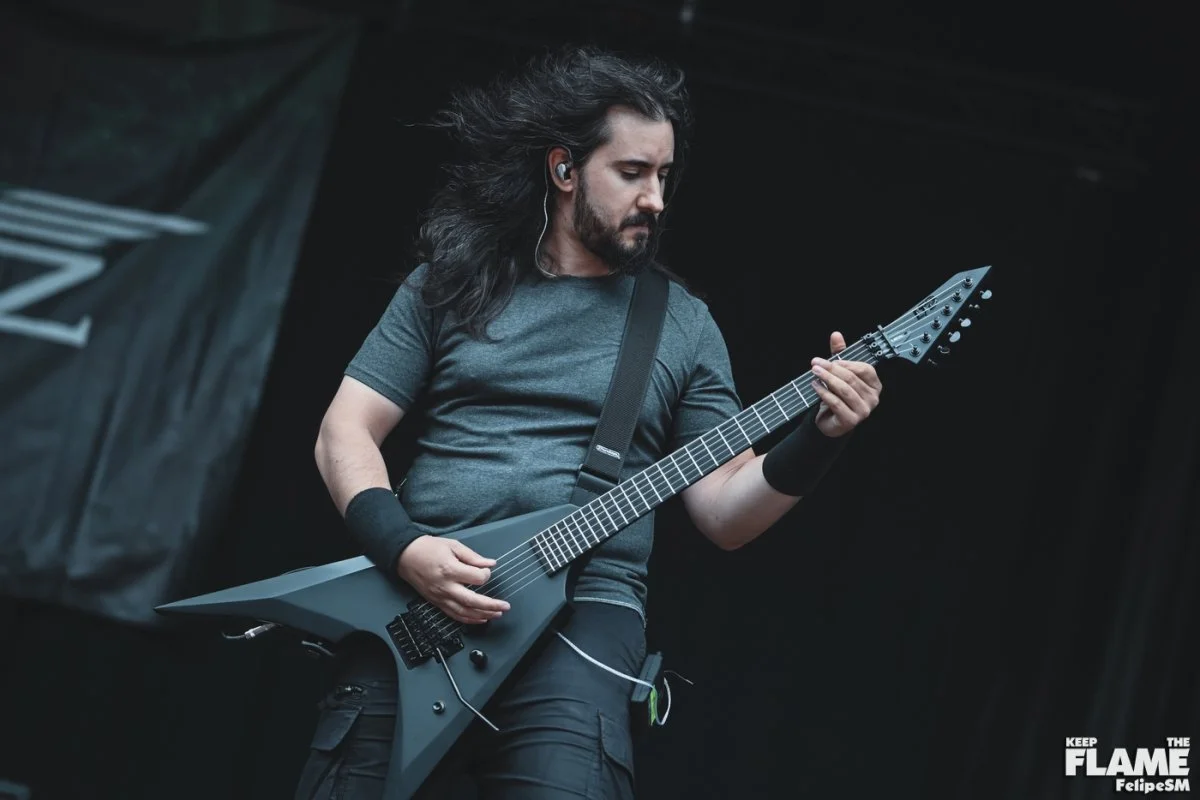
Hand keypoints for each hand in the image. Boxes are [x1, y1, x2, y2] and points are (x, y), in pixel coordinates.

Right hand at [396, 535, 510, 624]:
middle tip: (505, 606)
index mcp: (450, 569)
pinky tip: (480, 619)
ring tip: (497, 614)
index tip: (487, 570)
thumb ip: (473, 557)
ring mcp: (440, 597)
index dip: (486, 574)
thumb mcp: (453, 545)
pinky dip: (469, 619)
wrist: (405, 556)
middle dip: (491, 605)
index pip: (477, 578)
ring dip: (483, 615)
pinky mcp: (436, 602)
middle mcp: (445, 586)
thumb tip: (491, 563)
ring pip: (465, 612)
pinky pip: (454, 615)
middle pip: (473, 601)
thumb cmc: (428, 548)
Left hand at [811, 331, 882, 437]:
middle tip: (816, 363)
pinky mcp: (851, 420)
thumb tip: (836, 335)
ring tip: (814, 372)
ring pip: (844, 390)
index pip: (865, 370)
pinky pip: (836, 403)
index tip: (830, 359)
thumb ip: (839, 355)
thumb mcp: (839, 373)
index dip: (848, 363)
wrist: (831, 422)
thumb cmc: (838, 396)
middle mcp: (873, 398)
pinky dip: (824, 393)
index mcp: (874, 385)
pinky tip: (815, 386)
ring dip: (827, 379)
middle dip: (832, 369)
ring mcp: (863, 411)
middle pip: (851, 379)